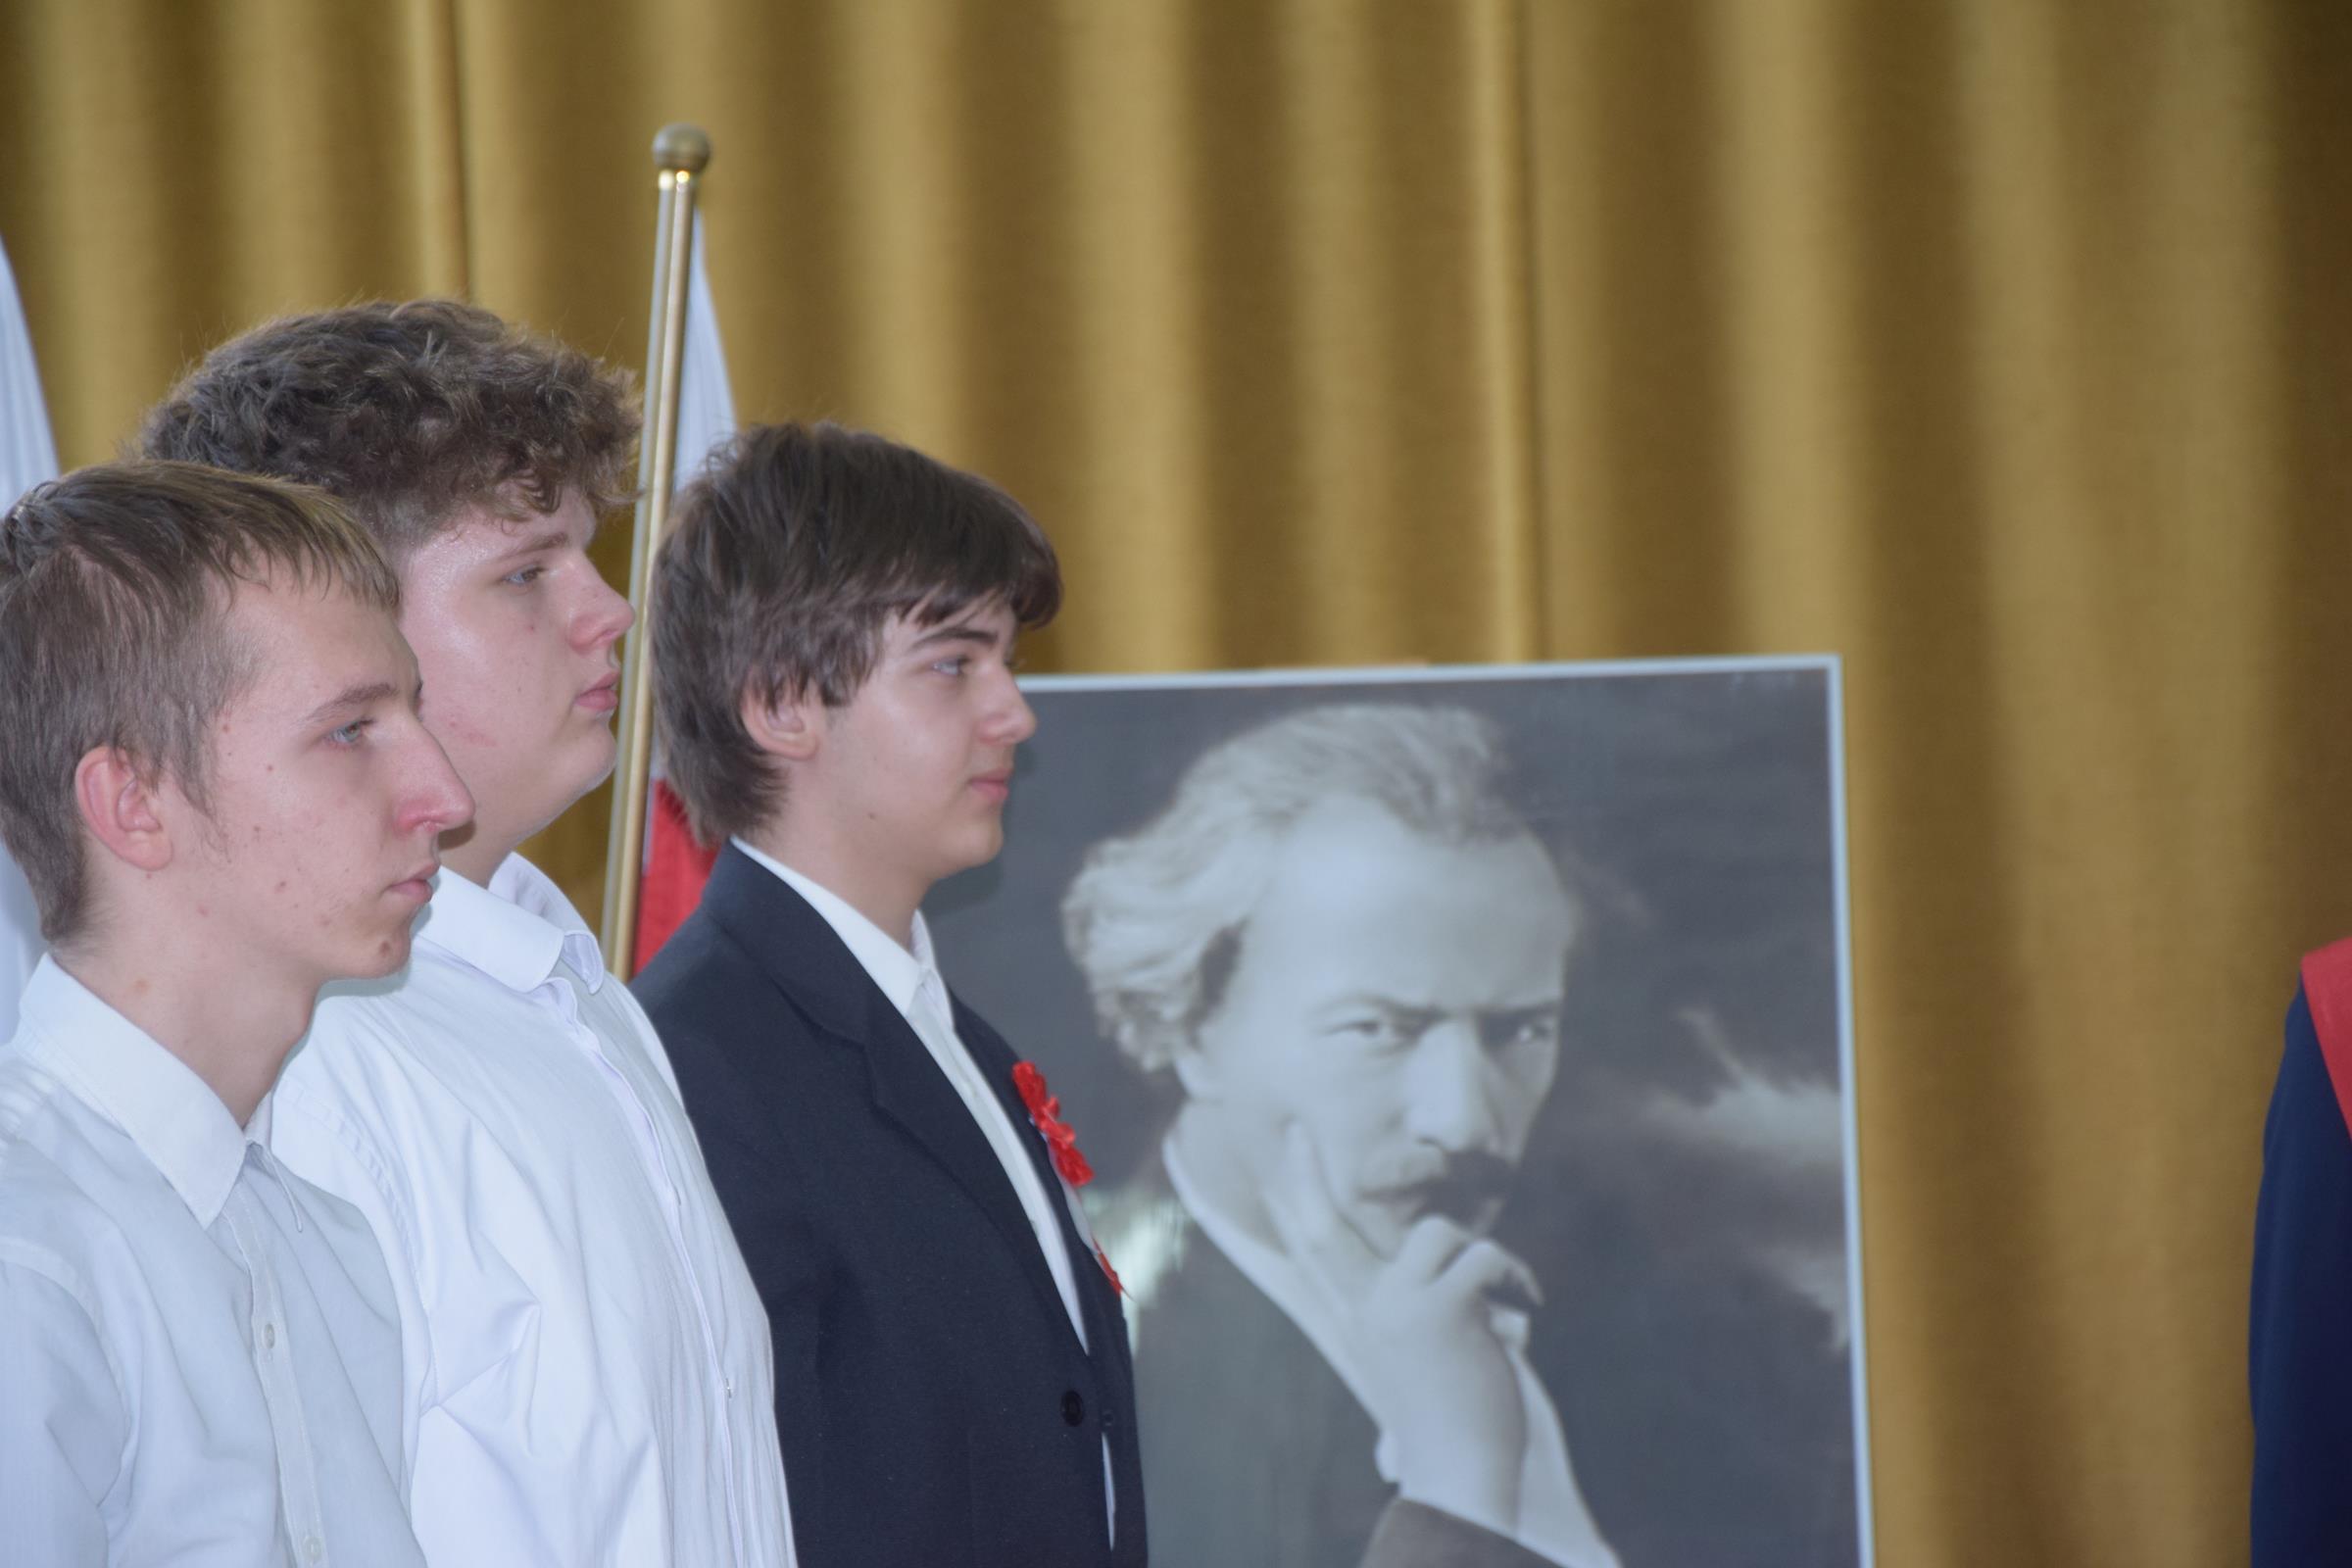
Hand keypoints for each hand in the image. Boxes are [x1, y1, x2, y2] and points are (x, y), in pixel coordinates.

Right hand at [1263, 1123, 1537, 1534]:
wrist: (1458, 1474)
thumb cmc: (1453, 1424)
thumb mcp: (1428, 1351)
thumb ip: (1429, 1305)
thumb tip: (1474, 1266)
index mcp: (1362, 1316)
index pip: (1321, 1246)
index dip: (1301, 1196)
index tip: (1288, 1151)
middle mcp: (1368, 1306)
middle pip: (1327, 1227)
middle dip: (1305, 1174)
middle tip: (1293, 1131)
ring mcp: (1399, 1306)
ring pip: (1441, 1232)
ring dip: (1485, 1258)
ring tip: (1510, 1300)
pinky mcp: (1441, 1310)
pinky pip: (1485, 1258)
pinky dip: (1517, 1280)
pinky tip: (1526, 1314)